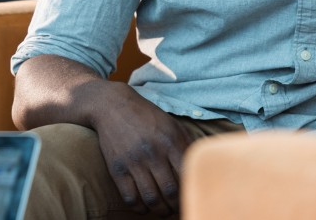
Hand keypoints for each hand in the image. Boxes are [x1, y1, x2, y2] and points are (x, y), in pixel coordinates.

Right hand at [87, 84, 193, 215]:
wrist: (112, 106)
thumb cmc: (146, 116)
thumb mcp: (171, 124)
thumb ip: (187, 144)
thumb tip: (204, 166)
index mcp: (170, 141)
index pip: (188, 176)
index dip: (193, 192)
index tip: (194, 198)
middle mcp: (153, 152)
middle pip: (171, 192)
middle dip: (177, 205)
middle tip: (178, 208)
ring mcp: (133, 161)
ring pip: (152, 199)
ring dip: (161, 210)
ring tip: (164, 210)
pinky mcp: (117, 168)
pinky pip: (130, 198)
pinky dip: (139, 208)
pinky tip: (144, 206)